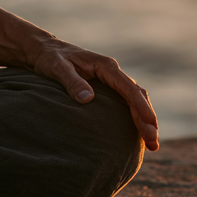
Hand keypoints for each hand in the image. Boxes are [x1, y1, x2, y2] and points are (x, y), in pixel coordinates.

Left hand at [28, 38, 158, 150]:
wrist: (43, 50)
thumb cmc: (49, 57)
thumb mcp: (57, 67)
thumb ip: (71, 81)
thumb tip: (87, 99)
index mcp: (105, 66)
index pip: (129, 88)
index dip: (141, 107)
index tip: (149, 125)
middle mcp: (112, 72)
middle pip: (137, 96)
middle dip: (147, 119)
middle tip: (153, 143)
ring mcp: (110, 80)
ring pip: (134, 100)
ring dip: (143, 120)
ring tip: (151, 145)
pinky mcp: (105, 88)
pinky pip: (125, 102)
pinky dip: (134, 117)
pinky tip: (136, 134)